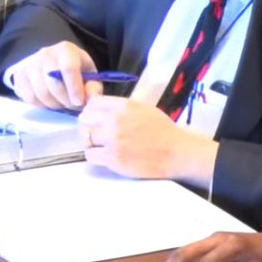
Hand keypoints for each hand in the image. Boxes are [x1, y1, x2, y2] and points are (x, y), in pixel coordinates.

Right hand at [9, 41, 101, 109]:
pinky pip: (28, 97)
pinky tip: (50, 101)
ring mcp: (30, 64)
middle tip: (73, 105)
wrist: (55, 64)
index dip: (74, 88)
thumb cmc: (77, 70)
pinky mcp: (19, 76)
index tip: (79, 102)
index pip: (68, 68)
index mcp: (66, 50)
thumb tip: (91, 97)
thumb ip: (93, 86)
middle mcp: (45, 54)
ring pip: (40, 92)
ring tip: (63, 103)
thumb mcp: (90, 75)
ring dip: (54, 104)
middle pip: (53, 83)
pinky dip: (41, 105)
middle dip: (65, 100)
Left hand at [78, 96, 218, 182]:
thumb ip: (120, 108)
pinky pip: (90, 155)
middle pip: (84, 120)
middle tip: (99, 134)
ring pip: (84, 138)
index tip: (97, 119)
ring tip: (104, 146)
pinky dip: (96, 156)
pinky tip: (107, 156)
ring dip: (91, 142)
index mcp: (124, 106)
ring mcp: (113, 140)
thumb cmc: (163, 131)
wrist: (177, 153)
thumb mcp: (144, 110)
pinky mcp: (112, 158)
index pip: (92, 103)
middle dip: (89, 126)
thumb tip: (97, 106)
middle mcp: (116, 120)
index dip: (92, 111)